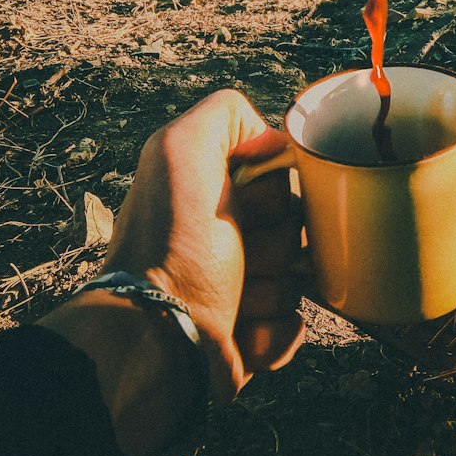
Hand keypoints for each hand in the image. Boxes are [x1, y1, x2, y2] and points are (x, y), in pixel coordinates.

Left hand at [105, 90, 304, 401]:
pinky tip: (238, 332)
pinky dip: (271, 332)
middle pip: (296, 231)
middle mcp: (221, 239)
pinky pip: (293, 327)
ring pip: (298, 281)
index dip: (271, 192)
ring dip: (270, 291)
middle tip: (236, 253)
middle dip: (273, 244)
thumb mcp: (182, 149)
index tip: (243, 203)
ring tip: (230, 299)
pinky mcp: (249, 339)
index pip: (282, 181)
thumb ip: (224, 116)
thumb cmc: (171, 245)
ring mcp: (237, 290)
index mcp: (209, 196)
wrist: (157, 338)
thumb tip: (270, 137)